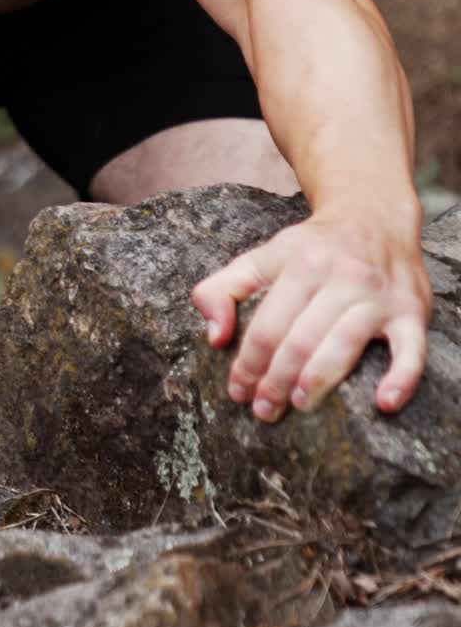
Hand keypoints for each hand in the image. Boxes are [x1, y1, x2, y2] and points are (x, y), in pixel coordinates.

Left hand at [192, 213, 430, 421]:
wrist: (374, 216)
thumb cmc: (311, 247)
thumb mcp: (262, 256)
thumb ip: (223, 289)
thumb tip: (214, 337)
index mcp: (300, 263)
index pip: (267, 325)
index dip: (248, 363)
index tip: (237, 391)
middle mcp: (341, 277)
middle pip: (301, 340)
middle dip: (276, 380)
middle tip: (263, 411)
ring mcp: (379, 295)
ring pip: (344, 346)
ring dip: (317, 381)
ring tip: (296, 405)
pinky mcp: (412, 311)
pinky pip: (411, 350)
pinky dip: (402, 378)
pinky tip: (384, 403)